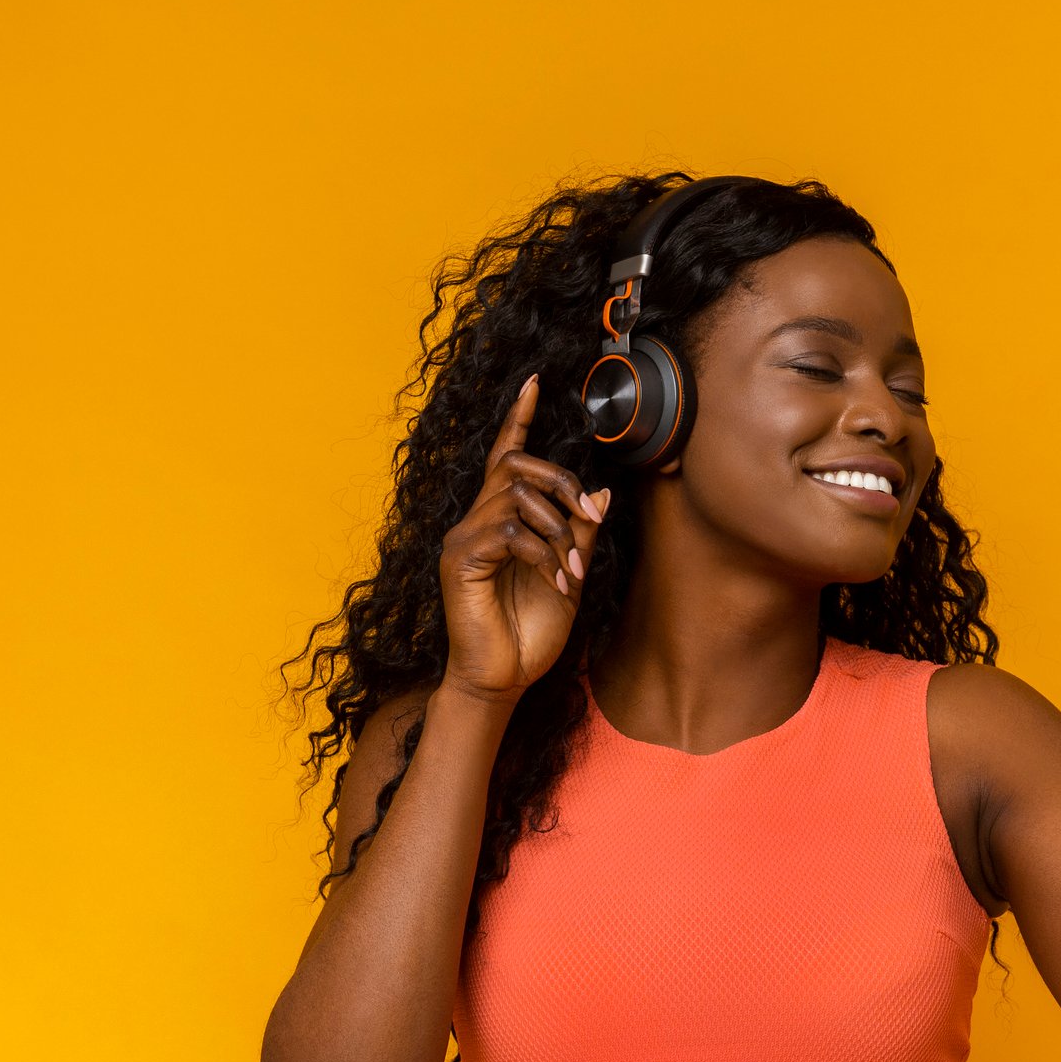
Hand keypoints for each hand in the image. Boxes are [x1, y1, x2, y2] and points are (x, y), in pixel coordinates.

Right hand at [438, 373, 609, 705]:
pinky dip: (544, 555)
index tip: (534, 382)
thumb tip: (600, 490)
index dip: (518, 418)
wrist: (503, 679)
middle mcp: (476, 521)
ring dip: (558, 530)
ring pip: (516, 496)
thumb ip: (581, 533)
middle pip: (516, 465)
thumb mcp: (570, 575)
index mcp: (501, 520)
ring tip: (573, 571)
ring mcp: (464, 539)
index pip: (505, 456)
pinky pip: (509, 534)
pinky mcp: (460, 561)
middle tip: (592, 521)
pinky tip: (559, 582)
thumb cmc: (531, 632)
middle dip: (562, 483)